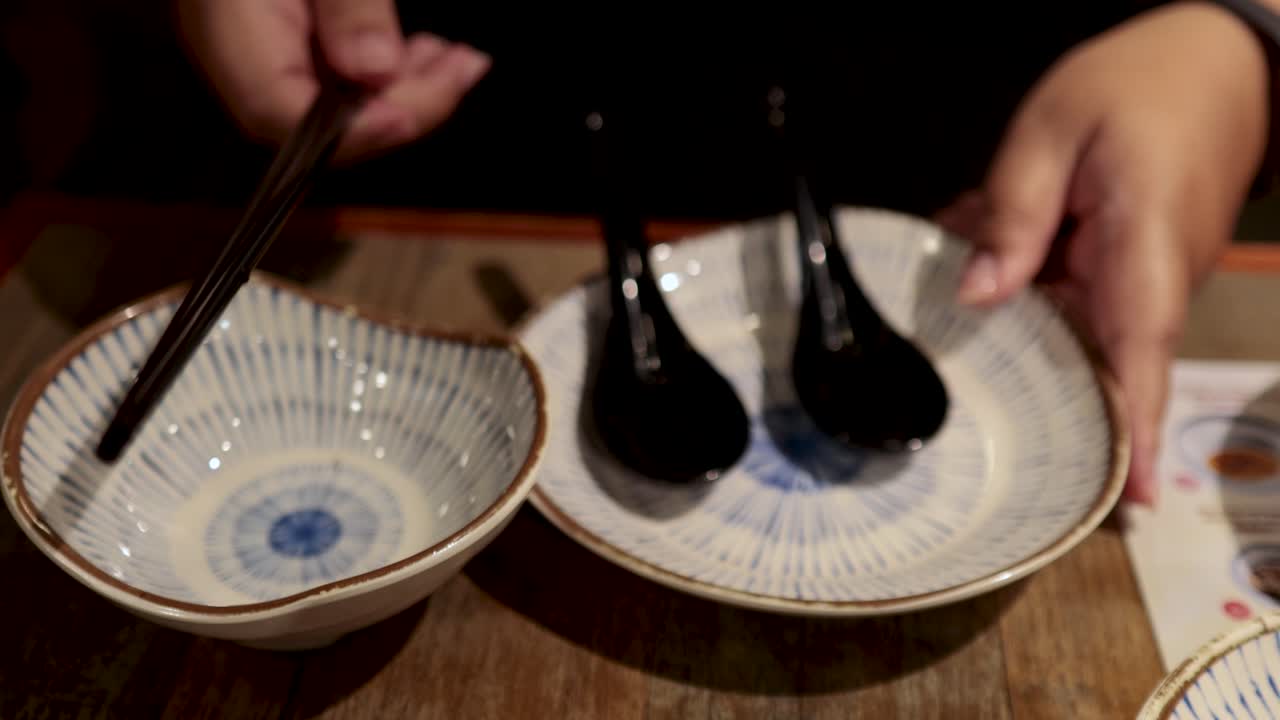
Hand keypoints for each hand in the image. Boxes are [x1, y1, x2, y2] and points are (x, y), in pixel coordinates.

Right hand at [176, 0, 490, 161]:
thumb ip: (348, 3)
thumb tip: (374, 69)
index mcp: (226, 20)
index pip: (275, 108)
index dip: (348, 129)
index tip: (407, 117)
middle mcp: (234, 43)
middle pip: (313, 117)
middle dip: (400, 105)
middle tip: (463, 71)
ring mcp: (262, 41)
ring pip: (335, 102)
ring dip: (407, 90)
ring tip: (461, 62)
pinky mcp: (291, 32)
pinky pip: (338, 75)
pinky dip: (390, 73)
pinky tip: (431, 54)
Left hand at [937, 2, 1270, 504]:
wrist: (1217, 60)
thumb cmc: (1138, 82)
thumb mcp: (1052, 129)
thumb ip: (1013, 215)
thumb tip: (980, 296)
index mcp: (1143, 245)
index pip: (1139, 354)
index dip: (1135, 431)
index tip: (1129, 500)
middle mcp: (1154, 279)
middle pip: (1104, 368)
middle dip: (1048, 402)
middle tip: (989, 432)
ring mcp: (1146, 280)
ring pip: (1076, 336)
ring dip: (1017, 330)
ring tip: (965, 297)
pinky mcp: (1130, 272)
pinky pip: (1073, 302)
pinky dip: (1025, 288)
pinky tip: (977, 251)